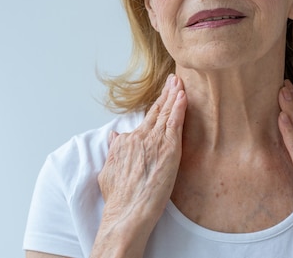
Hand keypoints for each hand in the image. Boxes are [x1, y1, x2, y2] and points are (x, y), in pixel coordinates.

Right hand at [97, 74, 186, 228]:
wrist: (127, 212)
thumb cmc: (119, 199)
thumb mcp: (109, 171)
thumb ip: (114, 152)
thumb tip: (115, 137)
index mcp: (126, 142)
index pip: (146, 120)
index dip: (156, 106)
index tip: (162, 95)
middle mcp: (139, 137)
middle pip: (156, 111)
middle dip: (165, 94)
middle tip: (173, 79)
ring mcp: (154, 141)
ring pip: (166, 113)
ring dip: (174, 95)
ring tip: (180, 82)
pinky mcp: (168, 148)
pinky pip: (175, 122)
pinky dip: (179, 107)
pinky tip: (183, 96)